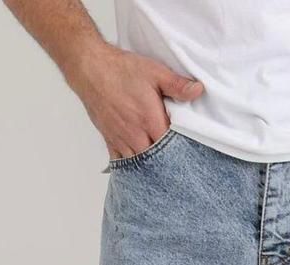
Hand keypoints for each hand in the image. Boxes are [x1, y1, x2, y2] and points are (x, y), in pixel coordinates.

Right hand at [66, 41, 203, 159]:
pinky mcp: (110, 141)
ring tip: (161, 169)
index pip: (171, 147)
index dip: (181, 150)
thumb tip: (198, 91)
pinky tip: (139, 169)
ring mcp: (122, 141)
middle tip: (177, 163)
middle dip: (167, 162)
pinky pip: (121, 163)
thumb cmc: (122, 70)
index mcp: (150, 121)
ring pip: (140, 165)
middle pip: (156, 160)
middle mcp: (136, 136)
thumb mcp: (155, 72)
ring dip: (150, 167)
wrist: (91, 69)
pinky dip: (131, 168)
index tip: (188, 151)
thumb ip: (177, 85)